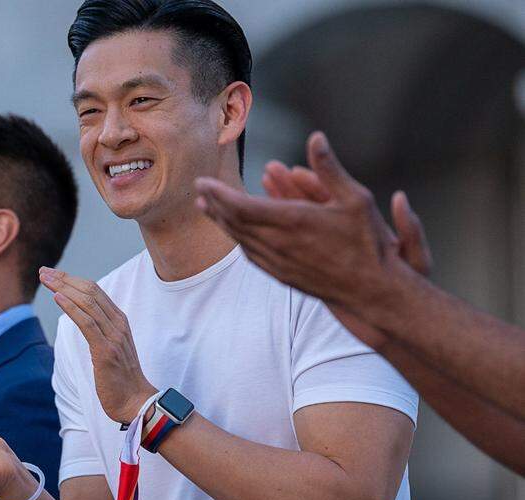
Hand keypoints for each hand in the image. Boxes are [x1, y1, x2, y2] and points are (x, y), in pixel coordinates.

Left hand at [38, 267, 153, 423]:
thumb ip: (100, 332)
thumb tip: (82, 321)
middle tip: (43, 272)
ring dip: (63, 288)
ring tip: (45, 279)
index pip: (94, 291)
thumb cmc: (120, 379)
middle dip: (64, 279)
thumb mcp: (110, 349)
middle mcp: (118, 324)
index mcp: (119, 321)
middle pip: (89, 292)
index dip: (72, 280)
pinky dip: (71, 308)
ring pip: (87, 303)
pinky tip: (57, 297)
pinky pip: (87, 323)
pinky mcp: (106, 350)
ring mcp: (113, 336)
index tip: (53, 274)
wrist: (136, 402)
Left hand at [194, 132, 430, 318]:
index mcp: (292, 221)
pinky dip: (237, 239)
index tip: (203, 181)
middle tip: (199, 189)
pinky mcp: (281, 275)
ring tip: (206, 207)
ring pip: (240, 239)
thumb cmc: (368, 243)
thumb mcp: (355, 198)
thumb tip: (315, 137)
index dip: (219, 194)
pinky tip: (233, 232)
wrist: (371, 291)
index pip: (241, 206)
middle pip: (234, 222)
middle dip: (214, 204)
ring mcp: (277, 262)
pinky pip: (251, 254)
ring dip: (221, 222)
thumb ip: (329, 168)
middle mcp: (278, 244)